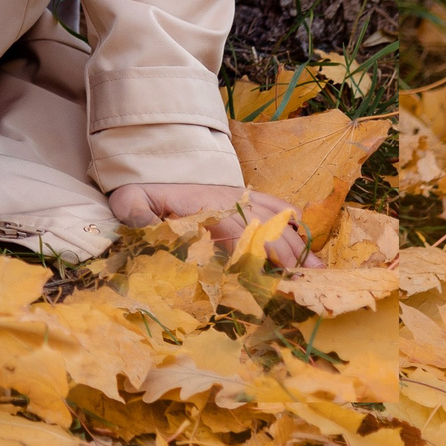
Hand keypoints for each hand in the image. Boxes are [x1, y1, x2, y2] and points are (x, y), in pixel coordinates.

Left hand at [108, 183, 311, 267]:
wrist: (148, 164)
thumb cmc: (140, 189)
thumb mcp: (130, 201)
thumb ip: (137, 215)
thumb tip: (149, 228)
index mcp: (203, 204)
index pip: (236, 227)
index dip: (255, 250)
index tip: (272, 274)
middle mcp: (227, 198)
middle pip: (264, 226)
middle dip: (286, 253)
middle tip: (306, 281)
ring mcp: (237, 195)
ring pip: (273, 216)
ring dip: (294, 241)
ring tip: (316, 268)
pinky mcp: (241, 195)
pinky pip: (271, 203)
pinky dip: (289, 218)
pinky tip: (304, 236)